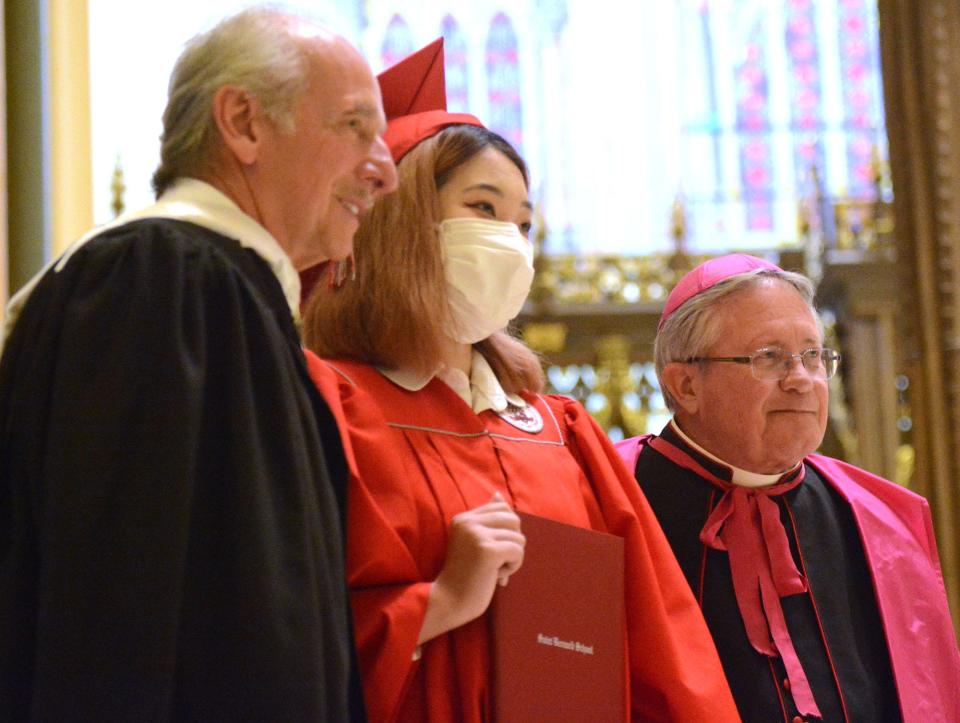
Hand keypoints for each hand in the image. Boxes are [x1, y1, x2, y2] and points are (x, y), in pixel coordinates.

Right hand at [417, 493, 524, 643]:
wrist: (448, 602)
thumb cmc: (464, 576)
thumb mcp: (473, 542)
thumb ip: (487, 519)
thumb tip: (498, 494)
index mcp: (463, 518)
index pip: (502, 508)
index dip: (506, 530)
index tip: (493, 550)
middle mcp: (468, 522)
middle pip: (514, 519)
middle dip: (512, 542)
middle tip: (496, 562)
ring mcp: (477, 535)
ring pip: (519, 537)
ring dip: (513, 558)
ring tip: (494, 571)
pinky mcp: (488, 550)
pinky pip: (518, 551)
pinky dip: (514, 566)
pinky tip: (498, 576)